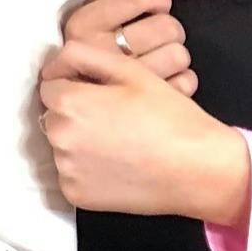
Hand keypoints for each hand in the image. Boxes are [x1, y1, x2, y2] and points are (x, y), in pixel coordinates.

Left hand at [37, 43, 250, 222]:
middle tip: (114, 119)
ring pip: (62, 145)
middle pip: (54, 115)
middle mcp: (59, 136)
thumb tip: (54, 61)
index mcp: (68, 102)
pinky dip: (86, 170)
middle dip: (75, 113)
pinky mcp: (76, 195)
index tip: (100, 94)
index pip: (50, 85)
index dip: (74, 84)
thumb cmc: (169, 116)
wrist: (201, 170)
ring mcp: (66, 169)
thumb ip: (85, 55)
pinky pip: (71, 174)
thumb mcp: (131, 71)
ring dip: (79, 141)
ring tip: (119, 143)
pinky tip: (117, 166)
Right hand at [53, 0, 196, 96]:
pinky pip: (185, 82)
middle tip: (158, 37)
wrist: (68, 102)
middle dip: (169, 28)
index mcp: (83, 25)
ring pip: (179, 55)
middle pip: (166, 27)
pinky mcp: (143, 104)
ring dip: (175, 54)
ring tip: (159, 57)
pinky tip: (167, 78)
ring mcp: (122, 83)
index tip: (155, 7)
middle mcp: (101, 53)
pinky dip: (183, 78)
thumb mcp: (95, 17)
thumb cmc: (86, 53)